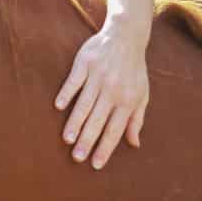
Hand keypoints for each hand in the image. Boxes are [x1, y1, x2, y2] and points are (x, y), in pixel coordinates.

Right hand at [53, 22, 150, 168]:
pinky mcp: (85, 62)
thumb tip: (134, 144)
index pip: (115, 129)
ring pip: (85, 103)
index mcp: (128, 100)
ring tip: (67, 139)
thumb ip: (137, 120)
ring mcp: (98, 75)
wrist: (126, 36)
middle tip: (77, 158)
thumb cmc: (134, 70)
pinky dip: (67, 92)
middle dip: (87, 140)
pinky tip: (59, 106)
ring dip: (75, 122)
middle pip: (98, 119)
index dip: (105, 148)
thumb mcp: (142, 94)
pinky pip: (74, 80)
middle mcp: (113, 89)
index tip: (95, 164)